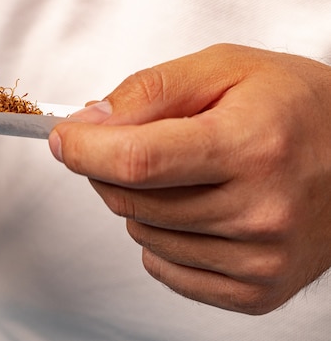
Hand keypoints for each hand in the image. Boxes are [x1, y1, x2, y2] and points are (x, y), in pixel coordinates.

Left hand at [50, 44, 330, 313]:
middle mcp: (260, 211)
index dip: (84, 149)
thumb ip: (149, 91)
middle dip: (108, 168)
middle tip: (131, 142)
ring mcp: (262, 259)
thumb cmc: (294, 104)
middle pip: (130, 200)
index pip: (137, 161)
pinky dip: (160, 238)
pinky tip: (192, 209)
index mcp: (252, 146)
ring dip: (138, 200)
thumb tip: (88, 123)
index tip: (63, 138)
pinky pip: (166, 269)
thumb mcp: (224, 67)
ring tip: (181, 172)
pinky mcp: (258, 290)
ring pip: (142, 234)